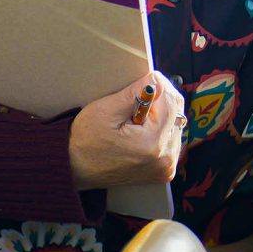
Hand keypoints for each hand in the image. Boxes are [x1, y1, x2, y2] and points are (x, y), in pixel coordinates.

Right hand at [69, 71, 185, 189]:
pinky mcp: (163, 171)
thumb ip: (135, 94)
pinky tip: (142, 128)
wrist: (75, 168)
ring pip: (176, 123)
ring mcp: (166, 167)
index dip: (157, 85)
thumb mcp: (106, 110)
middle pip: (177, 111)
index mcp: (153, 144)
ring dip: (160, 113)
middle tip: (137, 99)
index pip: (171, 101)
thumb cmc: (86, 141)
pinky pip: (171, 138)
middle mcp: (165, 159)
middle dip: (160, 99)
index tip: (142, 82)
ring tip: (136, 117)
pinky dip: (160, 128)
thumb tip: (156, 80)